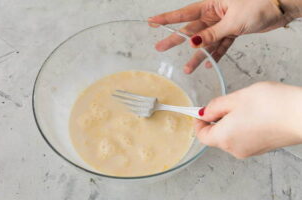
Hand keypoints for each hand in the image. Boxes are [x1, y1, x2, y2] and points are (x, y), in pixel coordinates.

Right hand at [148, 0, 300, 73]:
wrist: (281, 8)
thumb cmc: (260, 4)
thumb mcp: (232, 21)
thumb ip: (212, 34)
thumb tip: (193, 43)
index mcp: (211, 5)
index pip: (184, 14)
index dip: (167, 19)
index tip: (152, 23)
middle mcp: (214, 14)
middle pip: (191, 30)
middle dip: (176, 40)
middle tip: (160, 47)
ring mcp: (223, 24)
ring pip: (206, 42)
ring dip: (198, 56)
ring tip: (187, 68)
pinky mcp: (232, 32)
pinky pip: (220, 46)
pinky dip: (216, 55)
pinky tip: (209, 64)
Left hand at [195, 82, 301, 157]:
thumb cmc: (271, 105)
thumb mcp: (236, 98)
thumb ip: (215, 106)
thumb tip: (203, 113)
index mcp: (224, 138)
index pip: (201, 135)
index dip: (198, 123)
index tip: (200, 111)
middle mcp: (235, 149)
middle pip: (216, 137)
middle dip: (216, 120)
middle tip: (224, 104)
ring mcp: (250, 150)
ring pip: (230, 136)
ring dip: (230, 122)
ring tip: (243, 107)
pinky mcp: (262, 148)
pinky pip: (243, 138)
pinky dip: (242, 127)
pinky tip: (254, 114)